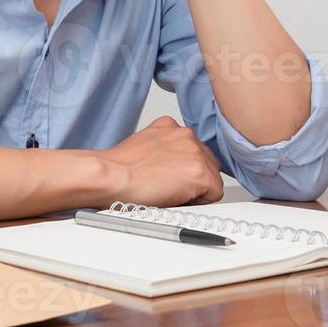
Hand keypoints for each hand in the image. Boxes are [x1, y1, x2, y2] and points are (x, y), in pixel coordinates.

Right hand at [93, 115, 225, 207]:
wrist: (113, 176)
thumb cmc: (119, 169)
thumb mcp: (142, 145)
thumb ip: (163, 149)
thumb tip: (172, 166)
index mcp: (170, 126)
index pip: (192, 149)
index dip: (183, 169)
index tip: (171, 177)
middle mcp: (185, 134)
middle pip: (207, 161)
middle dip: (194, 177)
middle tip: (170, 188)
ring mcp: (195, 152)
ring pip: (212, 177)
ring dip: (197, 188)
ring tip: (171, 192)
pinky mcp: (200, 172)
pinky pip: (215, 193)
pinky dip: (201, 200)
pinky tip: (178, 198)